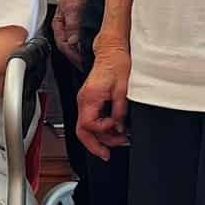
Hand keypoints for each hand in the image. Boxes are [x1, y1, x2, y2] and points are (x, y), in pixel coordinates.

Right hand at [53, 0, 90, 66]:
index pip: (64, 47)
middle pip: (70, 48)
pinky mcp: (84, 22)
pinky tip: (97, 45)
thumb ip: (73, 26)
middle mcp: (66, 27)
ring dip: (84, 51)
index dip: (74, 57)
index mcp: (59, 25)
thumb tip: (74, 43)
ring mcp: (75, 25)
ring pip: (78, 44)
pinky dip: (90, 43)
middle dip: (78, 57)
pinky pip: (85, 37)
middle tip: (88, 65)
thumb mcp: (74, 8)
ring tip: (93, 59)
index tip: (82, 64)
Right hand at [76, 43, 130, 159]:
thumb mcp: (123, 89)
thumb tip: (119, 128)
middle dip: (95, 145)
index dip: (102, 132)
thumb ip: (119, 111)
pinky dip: (101, 129)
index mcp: (89, 98)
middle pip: (81, 131)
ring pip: (86, 128)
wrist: (111, 51)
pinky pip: (91, 120)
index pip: (88, 125)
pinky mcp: (90, 101)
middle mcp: (84, 101)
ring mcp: (85, 101)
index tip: (117, 130)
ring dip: (102, 137)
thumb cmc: (116, 63)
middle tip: (108, 154)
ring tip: (119, 140)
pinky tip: (113, 131)